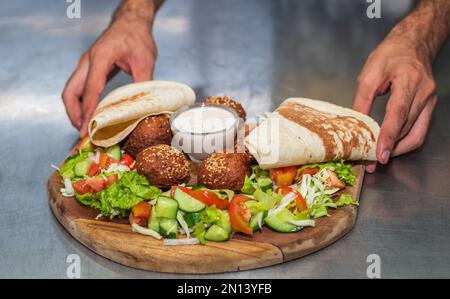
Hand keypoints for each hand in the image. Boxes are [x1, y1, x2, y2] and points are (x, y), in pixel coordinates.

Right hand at [62, 17, 156, 136]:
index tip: (87, 129)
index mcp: (100, 57)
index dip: (88, 111)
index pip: (90, 89)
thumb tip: (144, 107)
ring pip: (71, 91)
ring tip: (85, 128)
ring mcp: (86, 65)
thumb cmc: (137, 37)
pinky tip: (90, 116)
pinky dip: (81, 104)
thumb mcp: (145, 60)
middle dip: (74, 114)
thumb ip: (143, 83)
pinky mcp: (89, 69)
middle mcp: (88, 61)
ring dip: (75, 111)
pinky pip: (79, 89)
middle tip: (83, 132)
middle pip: (70, 92)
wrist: (131, 23)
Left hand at [353, 35, 436, 172]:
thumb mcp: (369, 73)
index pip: (399, 114)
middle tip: (372, 162)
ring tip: (379, 157)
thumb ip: (362, 99)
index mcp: (408, 80)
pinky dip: (405, 141)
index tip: (380, 154)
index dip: (389, 136)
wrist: (414, 43)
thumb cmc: (391, 54)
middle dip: (390, 148)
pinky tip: (391, 146)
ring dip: (398, 149)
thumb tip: (356, 124)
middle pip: (408, 128)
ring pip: (416, 133)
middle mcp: (424, 92)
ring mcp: (430, 100)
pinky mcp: (429, 106)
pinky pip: (420, 129)